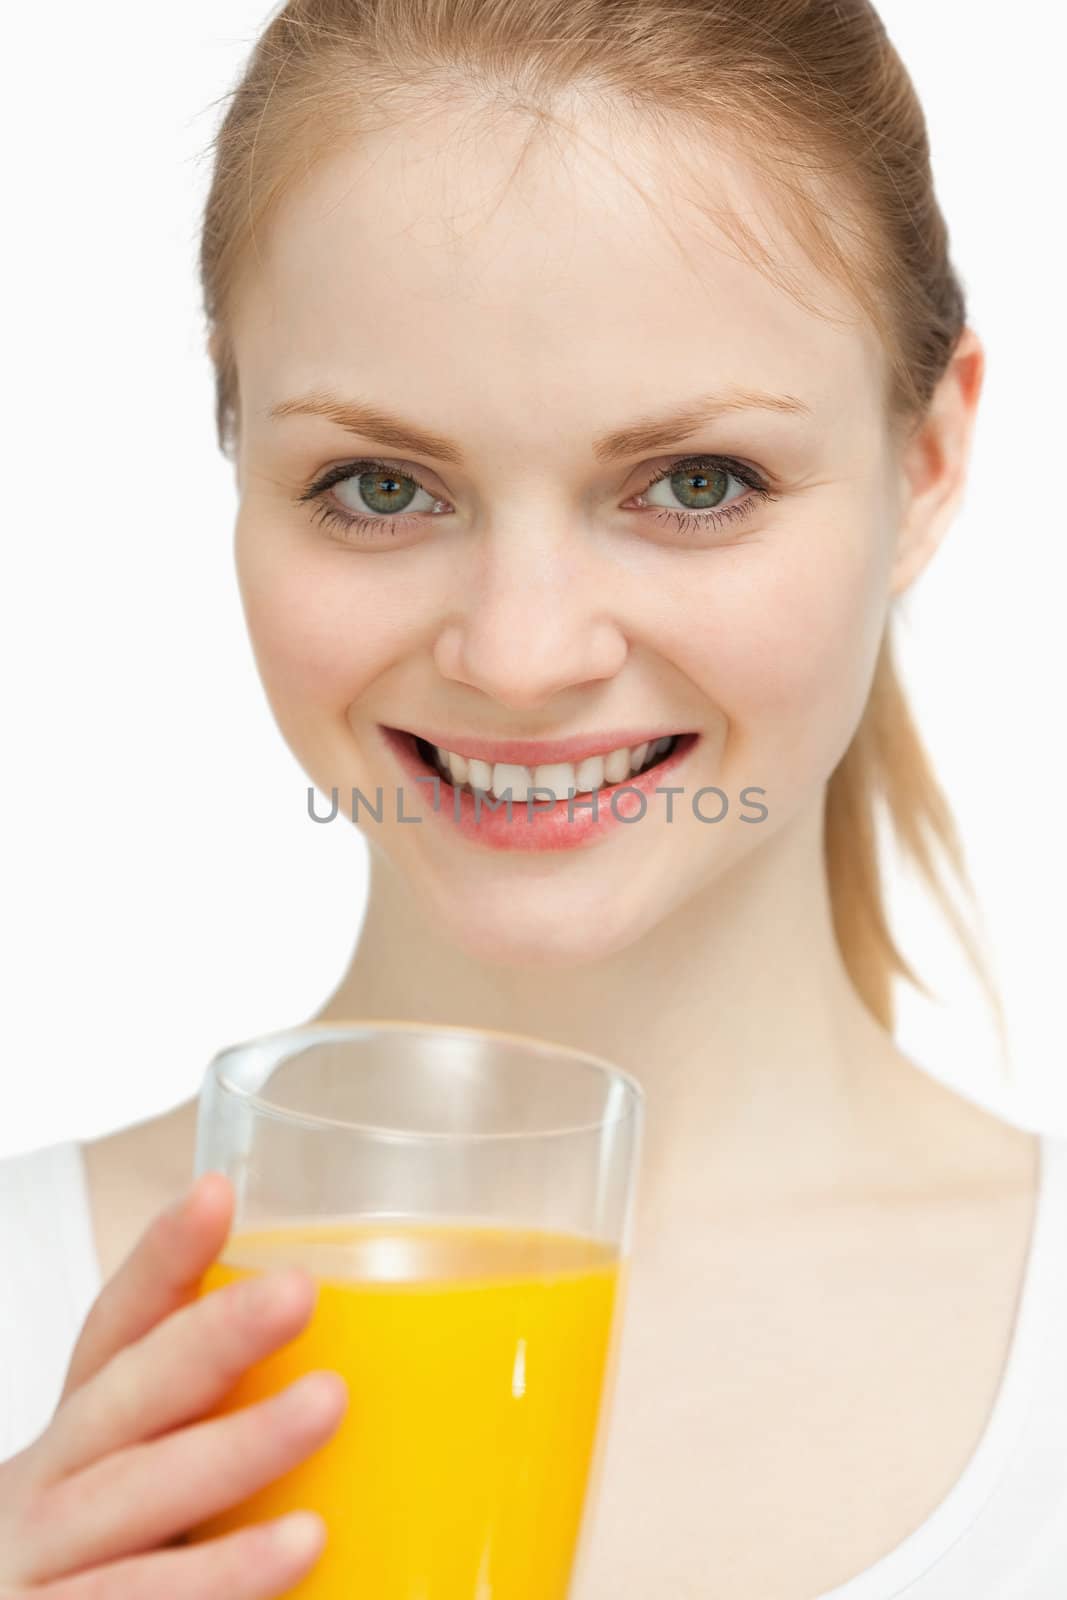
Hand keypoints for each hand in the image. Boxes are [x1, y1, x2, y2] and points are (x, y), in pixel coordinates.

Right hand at [0, 1172, 347, 1596]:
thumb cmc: (116, 1569)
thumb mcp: (146, 1495)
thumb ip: (223, 1438)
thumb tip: (381, 1386)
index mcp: (82, 1438)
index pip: (116, 1331)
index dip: (161, 1260)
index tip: (217, 1192)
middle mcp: (49, 1490)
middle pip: (129, 1398)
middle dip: (213, 1338)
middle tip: (299, 1290)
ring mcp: (39, 1569)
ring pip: (138, 1499)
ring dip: (235, 1449)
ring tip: (327, 1404)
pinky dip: (217, 1580)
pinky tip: (296, 1552)